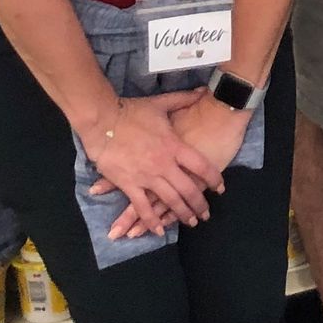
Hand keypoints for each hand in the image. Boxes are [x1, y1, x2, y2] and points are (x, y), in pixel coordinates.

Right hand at [85, 91, 217, 240]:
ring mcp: (147, 176)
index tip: (220, 188)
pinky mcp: (129, 184)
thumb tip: (201, 91)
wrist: (102, 120)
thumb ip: (183, 99)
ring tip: (191, 222)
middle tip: (206, 214)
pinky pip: (142, 207)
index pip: (201, 166)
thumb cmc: (131, 111)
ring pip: (170, 201)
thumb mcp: (160, 104)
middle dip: (200, 204)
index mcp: (174, 146)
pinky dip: (151, 221)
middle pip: (189, 189)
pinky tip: (159, 231)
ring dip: (182, 214)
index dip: (214, 178)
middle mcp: (164, 165)